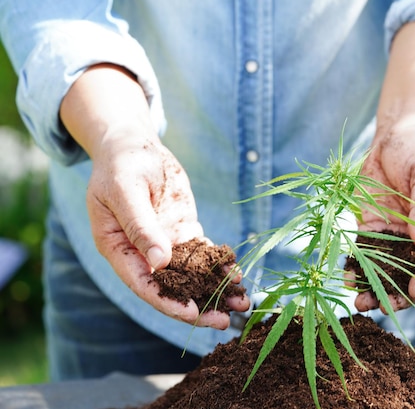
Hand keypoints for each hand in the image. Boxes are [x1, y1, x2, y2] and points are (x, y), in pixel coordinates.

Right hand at [60, 64, 249, 327]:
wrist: (133, 146)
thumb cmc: (122, 165)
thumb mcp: (127, 192)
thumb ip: (141, 226)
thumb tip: (159, 262)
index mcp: (117, 248)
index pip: (144, 285)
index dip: (169, 302)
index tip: (194, 313)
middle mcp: (141, 253)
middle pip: (171, 288)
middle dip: (198, 306)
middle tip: (226, 321)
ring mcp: (164, 244)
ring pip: (191, 274)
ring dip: (214, 289)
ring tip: (242, 302)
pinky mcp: (182, 232)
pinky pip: (202, 254)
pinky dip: (219, 265)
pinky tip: (238, 274)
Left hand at [348, 126, 414, 313]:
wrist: (397, 135)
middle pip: (411, 269)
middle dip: (396, 290)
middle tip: (380, 306)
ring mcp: (396, 233)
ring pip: (387, 266)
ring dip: (374, 285)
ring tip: (360, 303)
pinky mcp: (373, 227)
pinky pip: (365, 251)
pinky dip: (357, 266)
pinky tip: (347, 278)